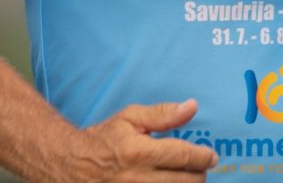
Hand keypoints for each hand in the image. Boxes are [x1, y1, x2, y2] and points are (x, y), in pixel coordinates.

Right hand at [60, 99, 216, 181]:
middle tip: (201, 168)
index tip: (211, 156)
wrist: (72, 166)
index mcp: (140, 153)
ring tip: (187, 177)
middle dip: (199, 175)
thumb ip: (163, 114)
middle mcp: (138, 179)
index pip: (184, 157)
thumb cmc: (104, 139)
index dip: (204, 157)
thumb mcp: (130, 118)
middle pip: (186, 182)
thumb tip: (192, 107)